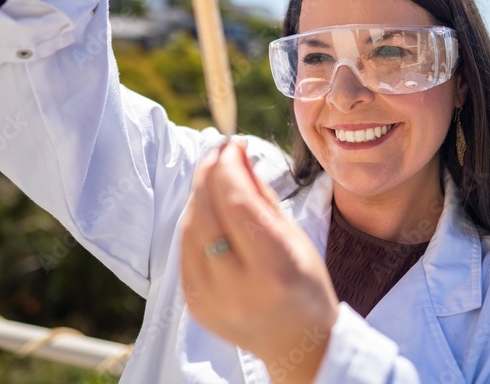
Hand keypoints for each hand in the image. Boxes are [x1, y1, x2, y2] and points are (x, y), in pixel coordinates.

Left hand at [180, 141, 338, 383]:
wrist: (297, 343)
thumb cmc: (305, 285)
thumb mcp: (295, 236)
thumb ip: (261, 195)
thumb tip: (237, 154)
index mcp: (274, 269)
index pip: (236, 204)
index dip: (228, 168)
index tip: (231, 145)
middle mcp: (238, 288)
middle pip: (206, 215)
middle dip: (208, 175)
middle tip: (217, 152)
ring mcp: (211, 301)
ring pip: (189, 232)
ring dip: (197, 197)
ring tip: (213, 177)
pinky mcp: (195, 306)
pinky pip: (184, 253)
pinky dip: (193, 225)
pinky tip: (206, 210)